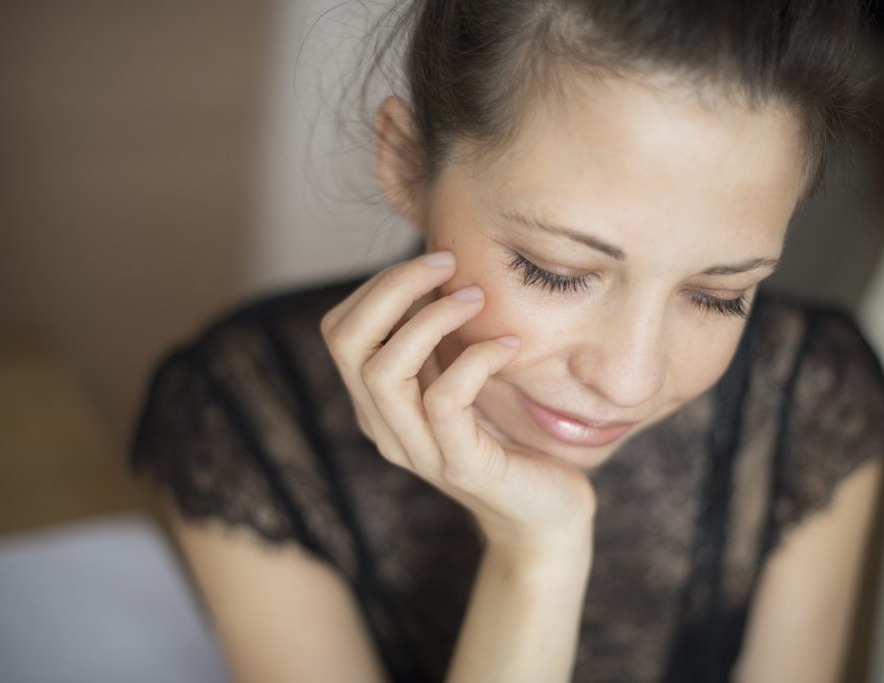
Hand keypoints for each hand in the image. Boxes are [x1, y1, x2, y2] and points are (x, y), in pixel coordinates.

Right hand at [319, 251, 596, 555]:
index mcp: (376, 404)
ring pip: (384, 371)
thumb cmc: (506, 437)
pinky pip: (445, 400)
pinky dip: (475, 358)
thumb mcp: (460, 380)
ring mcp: (418, 451)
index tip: (435, 261)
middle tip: (448, 262)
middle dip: (393, 287)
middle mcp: (383, 427)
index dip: (378, 285)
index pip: (340, 331)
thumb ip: (437, 342)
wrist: (542, 515)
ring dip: (431, 319)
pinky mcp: (461, 467)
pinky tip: (507, 345)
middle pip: (347, 343)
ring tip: (476, 299)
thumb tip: (437, 268)